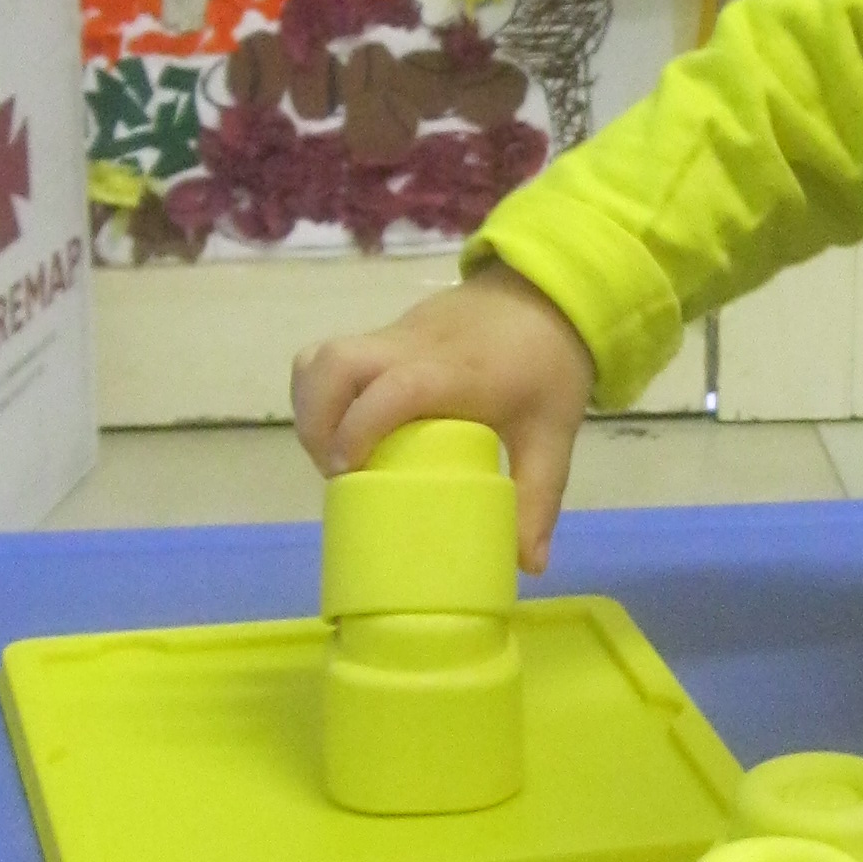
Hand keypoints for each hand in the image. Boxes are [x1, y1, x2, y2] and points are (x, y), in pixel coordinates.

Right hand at [291, 260, 595, 573]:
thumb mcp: (552, 435)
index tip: (348, 473)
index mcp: (455, 373)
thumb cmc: (547, 368)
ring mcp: (391, 338)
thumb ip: (539, 497)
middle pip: (335, 362)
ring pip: (323, 356)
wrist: (546, 295)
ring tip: (333, 457)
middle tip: (338, 474)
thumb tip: (528, 566)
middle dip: (317, 421)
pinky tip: (340, 430)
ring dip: (310, 407)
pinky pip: (329, 357)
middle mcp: (411, 348)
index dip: (361, 425)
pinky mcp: (381, 338)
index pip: (394, 387)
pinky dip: (318, 393)